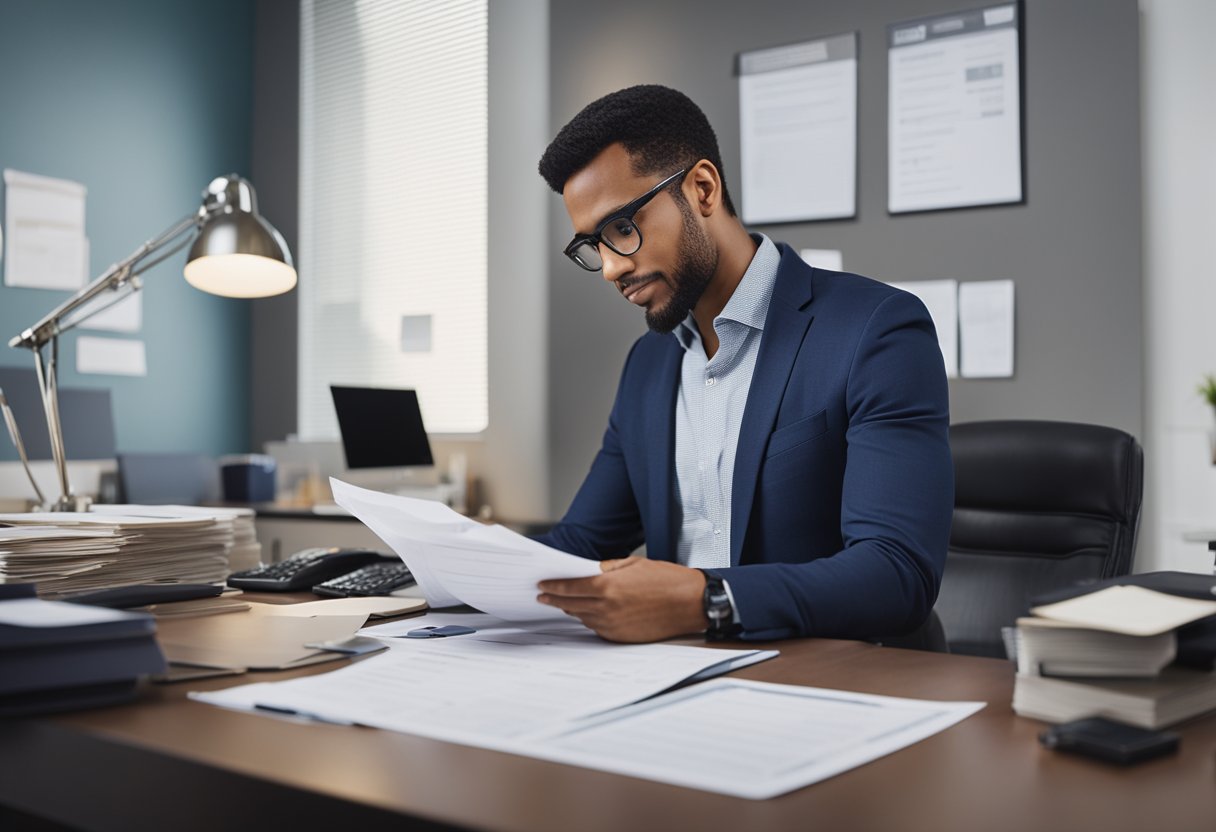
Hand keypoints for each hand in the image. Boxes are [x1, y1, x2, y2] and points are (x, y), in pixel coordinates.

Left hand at [537, 557, 706, 642]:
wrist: (689, 603)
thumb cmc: (666, 580)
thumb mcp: (634, 563)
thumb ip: (607, 568)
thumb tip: (589, 571)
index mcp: (608, 586)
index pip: (571, 587)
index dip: (553, 587)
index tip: (541, 585)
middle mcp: (607, 608)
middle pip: (571, 605)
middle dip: (555, 600)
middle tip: (543, 596)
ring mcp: (613, 625)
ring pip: (583, 617)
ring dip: (573, 609)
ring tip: (565, 602)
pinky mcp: (621, 637)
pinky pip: (597, 628)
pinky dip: (590, 619)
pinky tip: (589, 612)